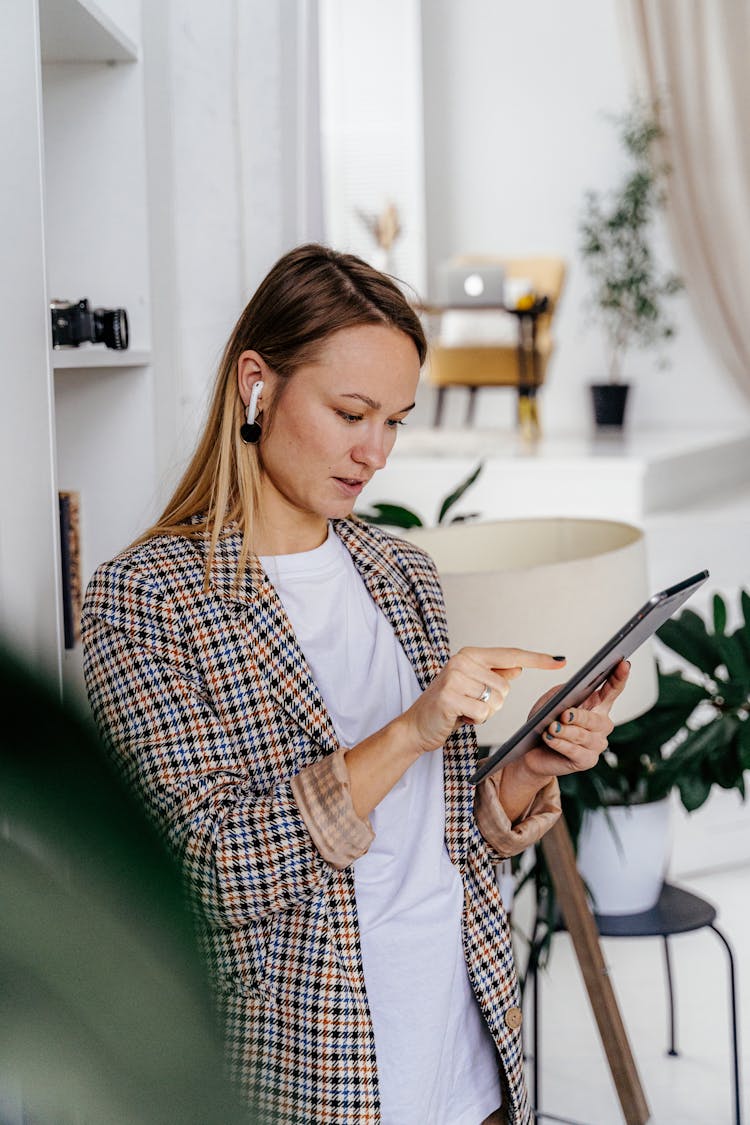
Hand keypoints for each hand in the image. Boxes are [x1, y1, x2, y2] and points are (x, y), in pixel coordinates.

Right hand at [401, 647, 566, 754]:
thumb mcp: (473, 686)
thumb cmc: (448, 705)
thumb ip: (495, 674)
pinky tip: (459, 717)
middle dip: (494, 702)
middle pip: (506, 686)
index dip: (538, 659)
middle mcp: (462, 661)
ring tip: (464, 710)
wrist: (416, 725)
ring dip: (484, 712)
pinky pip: (483, 713)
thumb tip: (519, 666)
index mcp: (470, 655)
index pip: (512, 655)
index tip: (561, 661)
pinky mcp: (450, 697)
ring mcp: (455, 678)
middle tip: (471, 704)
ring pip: (496, 701)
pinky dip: (475, 720)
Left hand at [516, 659, 630, 784]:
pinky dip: (560, 744)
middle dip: (579, 716)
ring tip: (551, 727)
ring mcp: (596, 744)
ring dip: (565, 731)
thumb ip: (564, 693)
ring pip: (583, 736)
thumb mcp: (552, 701)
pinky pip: (575, 752)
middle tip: (564, 714)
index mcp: (597, 705)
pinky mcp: (587, 761)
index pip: (612, 689)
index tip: (623, 663)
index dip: (619, 677)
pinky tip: (550, 738)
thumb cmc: (545, 722)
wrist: (533, 751)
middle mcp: (601, 725)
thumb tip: (572, 691)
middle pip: (595, 719)